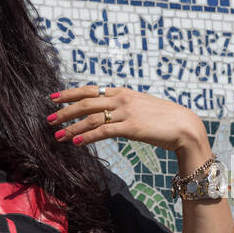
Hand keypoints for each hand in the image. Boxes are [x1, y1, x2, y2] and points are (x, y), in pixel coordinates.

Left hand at [46, 84, 203, 152]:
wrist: (184, 126)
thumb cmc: (163, 118)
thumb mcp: (140, 107)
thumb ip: (123, 107)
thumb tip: (108, 112)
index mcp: (122, 92)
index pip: (90, 90)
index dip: (70, 93)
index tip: (54, 97)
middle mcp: (121, 99)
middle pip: (85, 103)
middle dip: (65, 111)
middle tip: (49, 119)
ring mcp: (125, 112)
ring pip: (91, 118)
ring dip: (72, 127)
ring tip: (57, 135)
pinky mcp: (131, 127)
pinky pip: (103, 132)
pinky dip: (87, 136)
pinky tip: (75, 142)